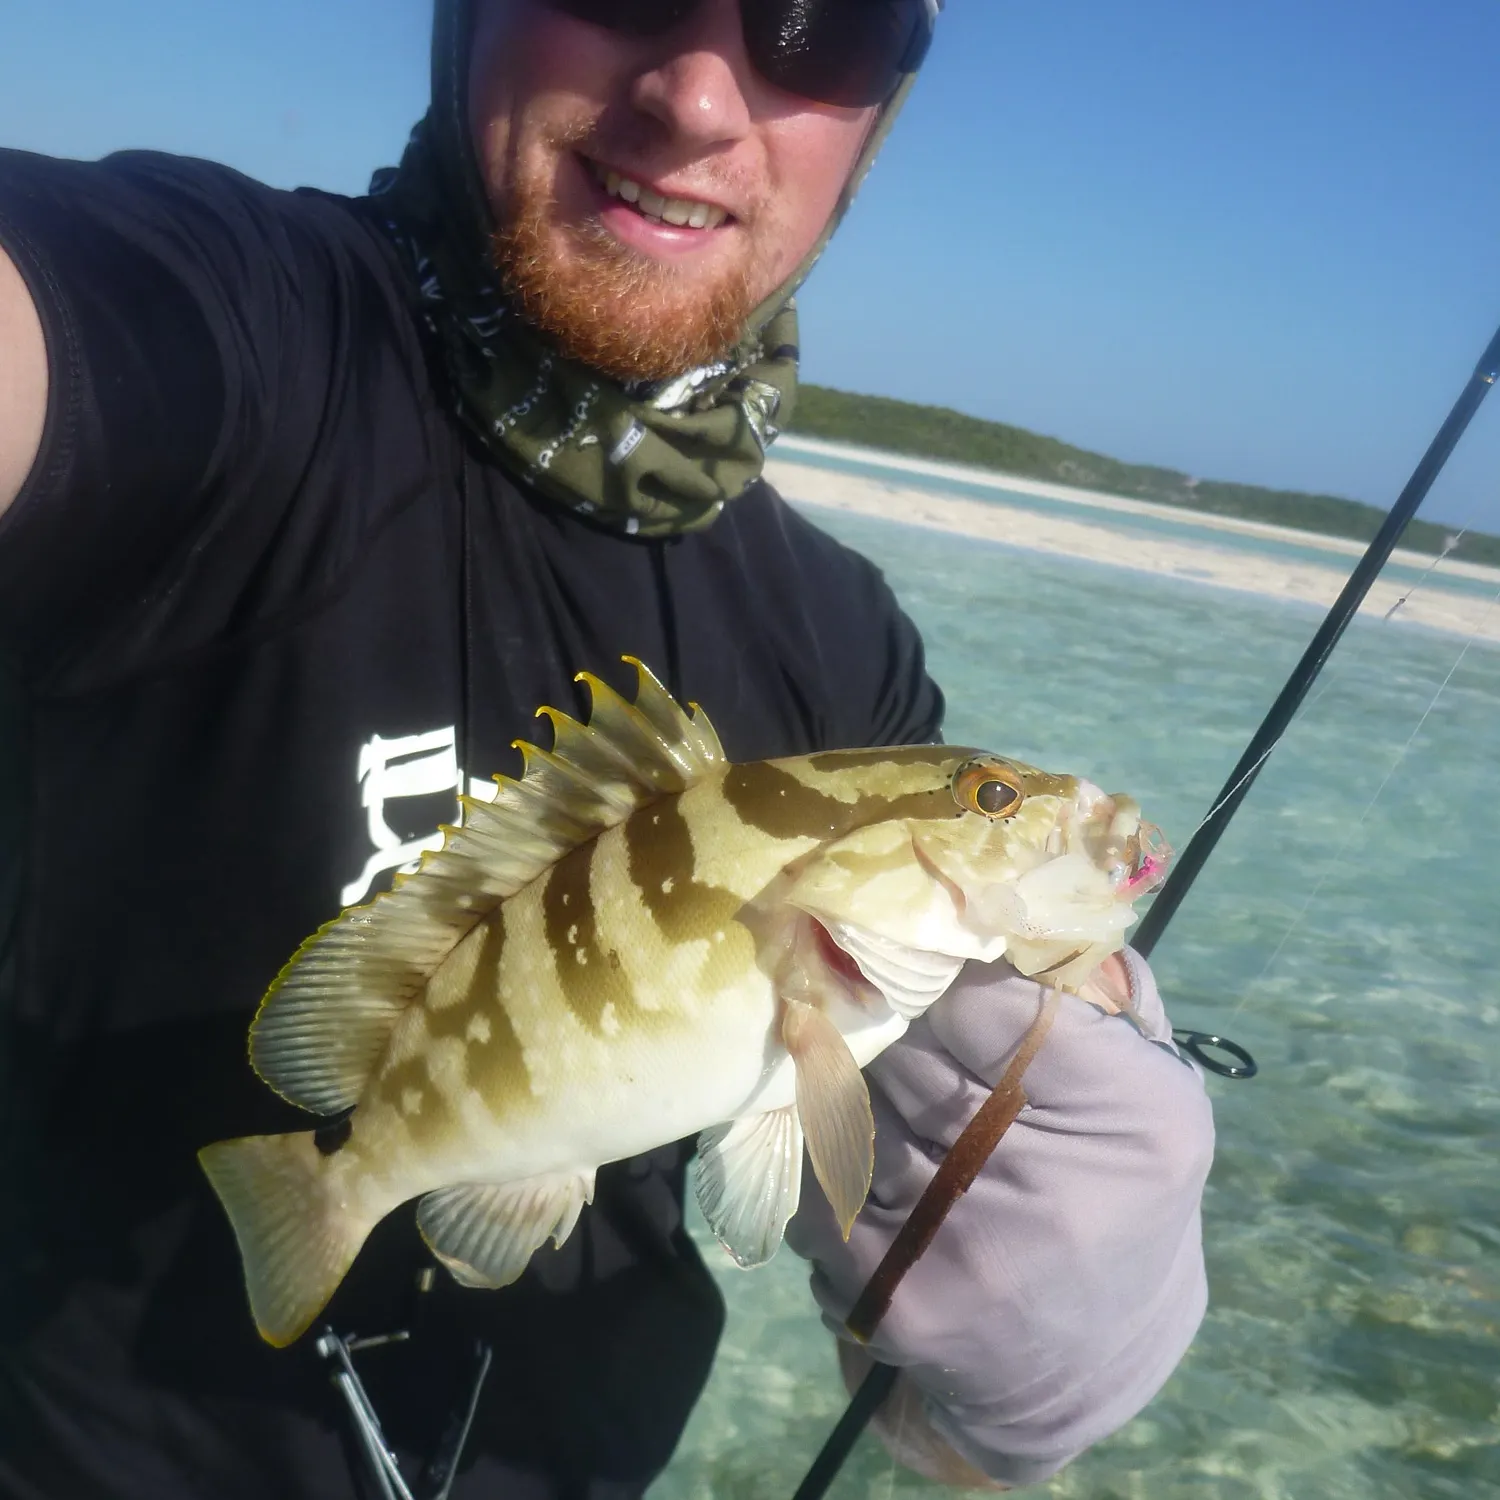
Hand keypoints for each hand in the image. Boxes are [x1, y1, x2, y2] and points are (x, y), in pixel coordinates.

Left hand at [785, 950, 1214, 1488]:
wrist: (1092, 1363)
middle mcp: (1052, 1183)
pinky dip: (818, 1162)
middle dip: (877, 1024)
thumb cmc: (1118, 1188)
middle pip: (905, 1051)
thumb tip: (1010, 905)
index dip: (938, 976)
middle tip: (857, 1000)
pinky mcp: (899, 1300)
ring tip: (848, 1074)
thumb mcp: (1147, 1085)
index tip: (920, 966)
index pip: (985, 1000)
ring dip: (838, 1087)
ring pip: (847, 1113)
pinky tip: (847, 1156)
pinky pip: (814, 1189)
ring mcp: (966, 1249)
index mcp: (1133, 1111)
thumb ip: (1095, 990)